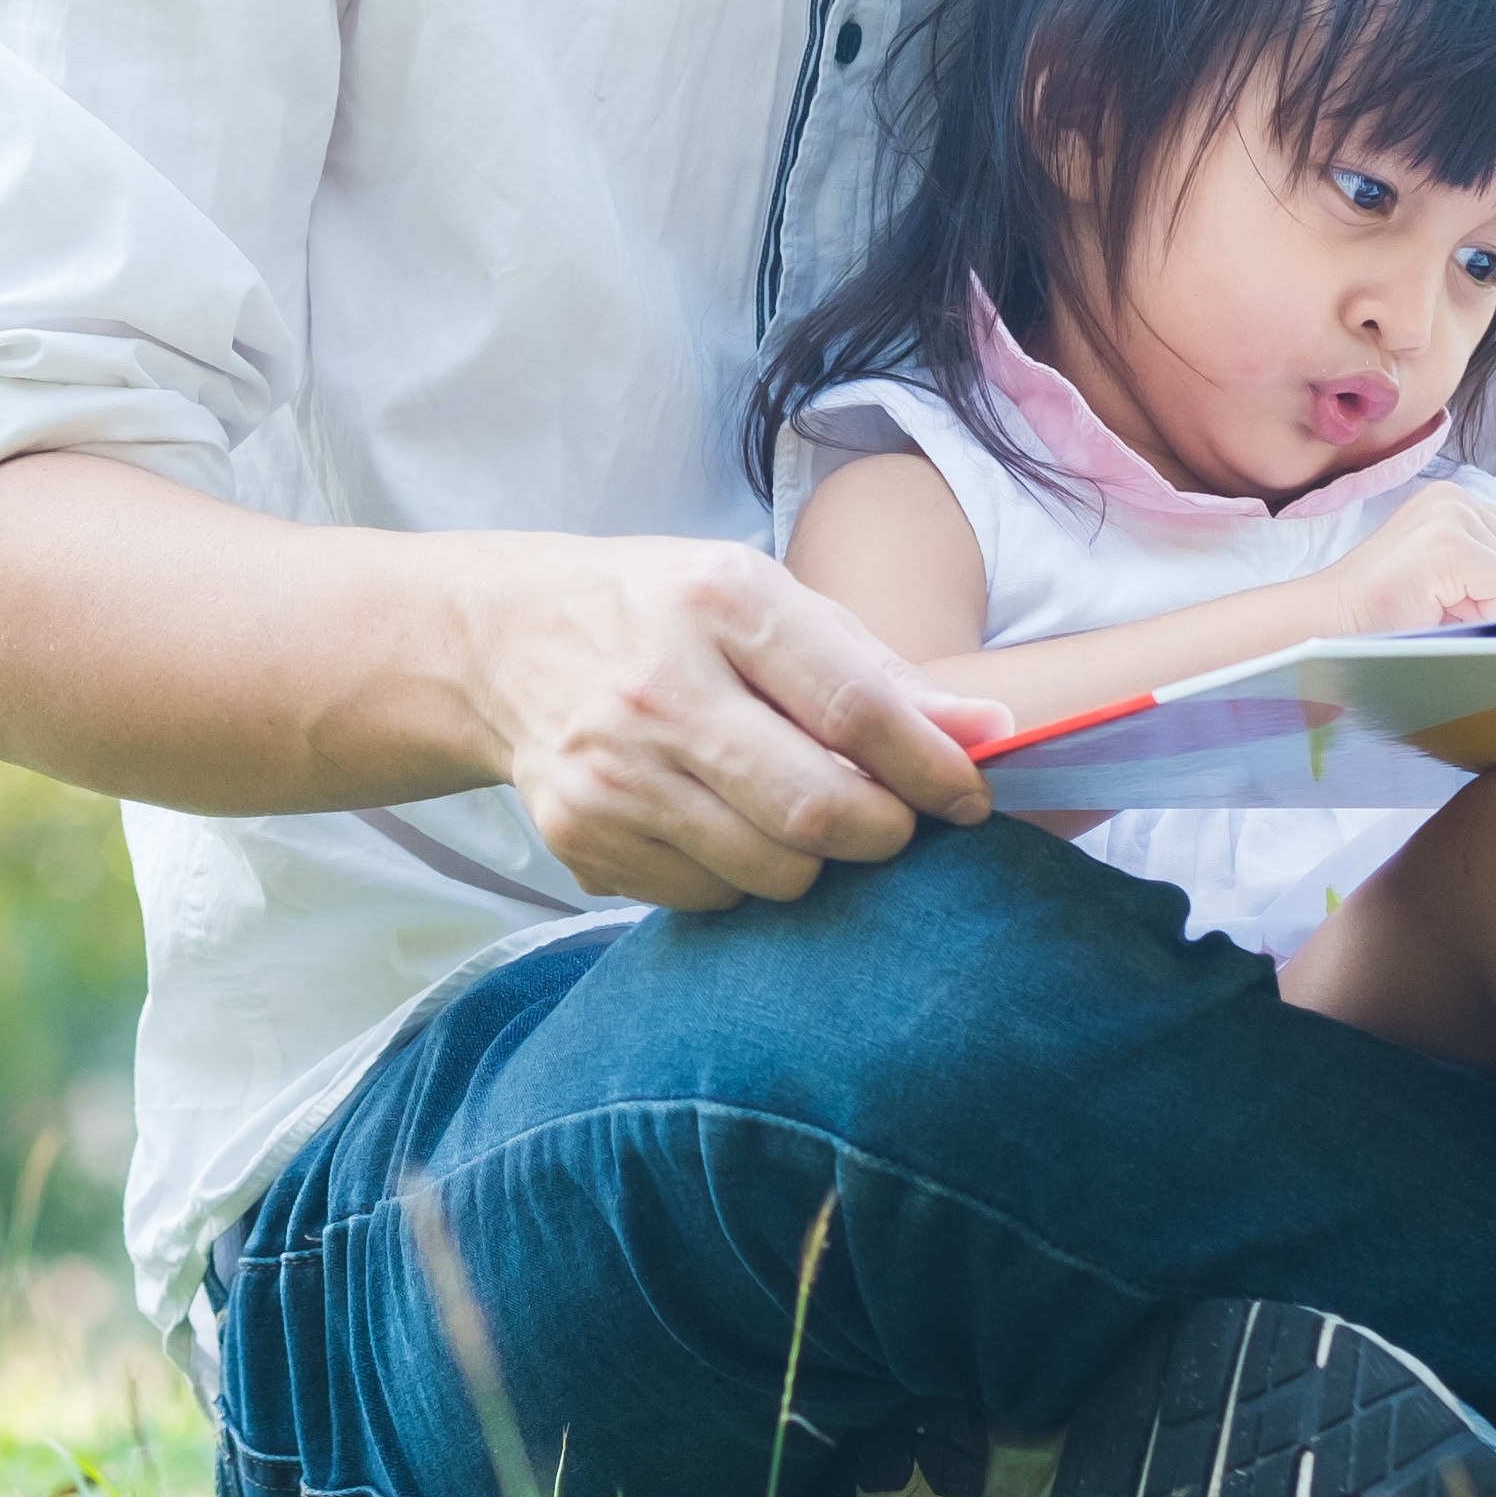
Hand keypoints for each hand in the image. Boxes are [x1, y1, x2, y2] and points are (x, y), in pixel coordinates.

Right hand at [469, 538, 1000, 912]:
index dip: (933, 768)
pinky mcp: (580, 835)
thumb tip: (990, 733)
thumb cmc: (662, 613)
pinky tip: (718, 824)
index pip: (857, 709)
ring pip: (770, 871)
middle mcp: (658, 687)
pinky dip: (739, 878)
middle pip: (817, 809)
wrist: (505, 641)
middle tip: (889, 822)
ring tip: (795, 814)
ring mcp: (612, 770)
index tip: (968, 797)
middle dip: (882, 833)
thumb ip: (877, 670)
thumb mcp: (765, 599)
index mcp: (720, 601)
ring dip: (812, 862)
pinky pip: (708, 897)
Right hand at [1320, 482, 1495, 636]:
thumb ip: (1495, 581)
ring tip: (1434, 610)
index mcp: (1457, 509)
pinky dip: (1481, 614)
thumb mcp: (1451, 592)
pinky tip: (1436, 608)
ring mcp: (1453, 517)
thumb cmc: (1379, 623)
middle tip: (1445, 612)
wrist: (1320, 629)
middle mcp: (1458, 501)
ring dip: (1490, 613)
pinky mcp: (1448, 544)